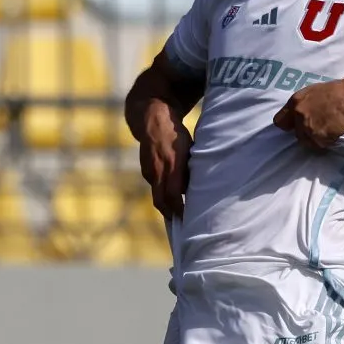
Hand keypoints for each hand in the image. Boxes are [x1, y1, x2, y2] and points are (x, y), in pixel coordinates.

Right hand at [139, 101, 192, 218]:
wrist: (152, 119)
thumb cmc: (177, 134)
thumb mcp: (190, 148)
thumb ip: (191, 168)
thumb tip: (197, 187)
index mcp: (171, 165)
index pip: (173, 195)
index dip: (179, 209)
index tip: (186, 219)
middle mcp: (157, 170)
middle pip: (161, 201)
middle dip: (170, 214)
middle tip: (180, 224)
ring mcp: (149, 170)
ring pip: (158, 194)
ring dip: (167, 204)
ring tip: (178, 212)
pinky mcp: (145, 169)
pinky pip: (155, 185)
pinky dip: (163, 192)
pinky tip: (171, 195)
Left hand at [273, 79, 343, 149]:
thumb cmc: (338, 92)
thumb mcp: (314, 92)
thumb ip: (303, 104)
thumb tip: (300, 113)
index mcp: (296, 101)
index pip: (280, 121)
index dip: (289, 126)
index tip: (295, 128)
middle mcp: (298, 113)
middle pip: (298, 134)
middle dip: (308, 134)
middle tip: (322, 127)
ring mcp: (307, 125)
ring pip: (309, 142)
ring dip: (319, 139)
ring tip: (331, 128)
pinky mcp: (317, 136)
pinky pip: (321, 145)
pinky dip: (329, 141)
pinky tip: (336, 130)